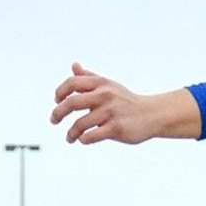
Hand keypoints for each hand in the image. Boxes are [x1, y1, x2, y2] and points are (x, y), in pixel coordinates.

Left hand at [51, 62, 199, 143]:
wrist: (151, 114)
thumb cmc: (126, 100)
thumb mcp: (109, 85)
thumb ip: (89, 77)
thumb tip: (74, 65)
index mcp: (101, 83)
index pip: (72, 83)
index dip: (60, 92)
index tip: (57, 101)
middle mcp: (105, 95)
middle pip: (71, 103)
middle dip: (57, 113)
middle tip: (53, 120)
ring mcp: (111, 112)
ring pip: (80, 124)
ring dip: (71, 133)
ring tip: (70, 138)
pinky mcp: (117, 128)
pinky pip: (91, 136)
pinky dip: (83, 139)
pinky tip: (84, 139)